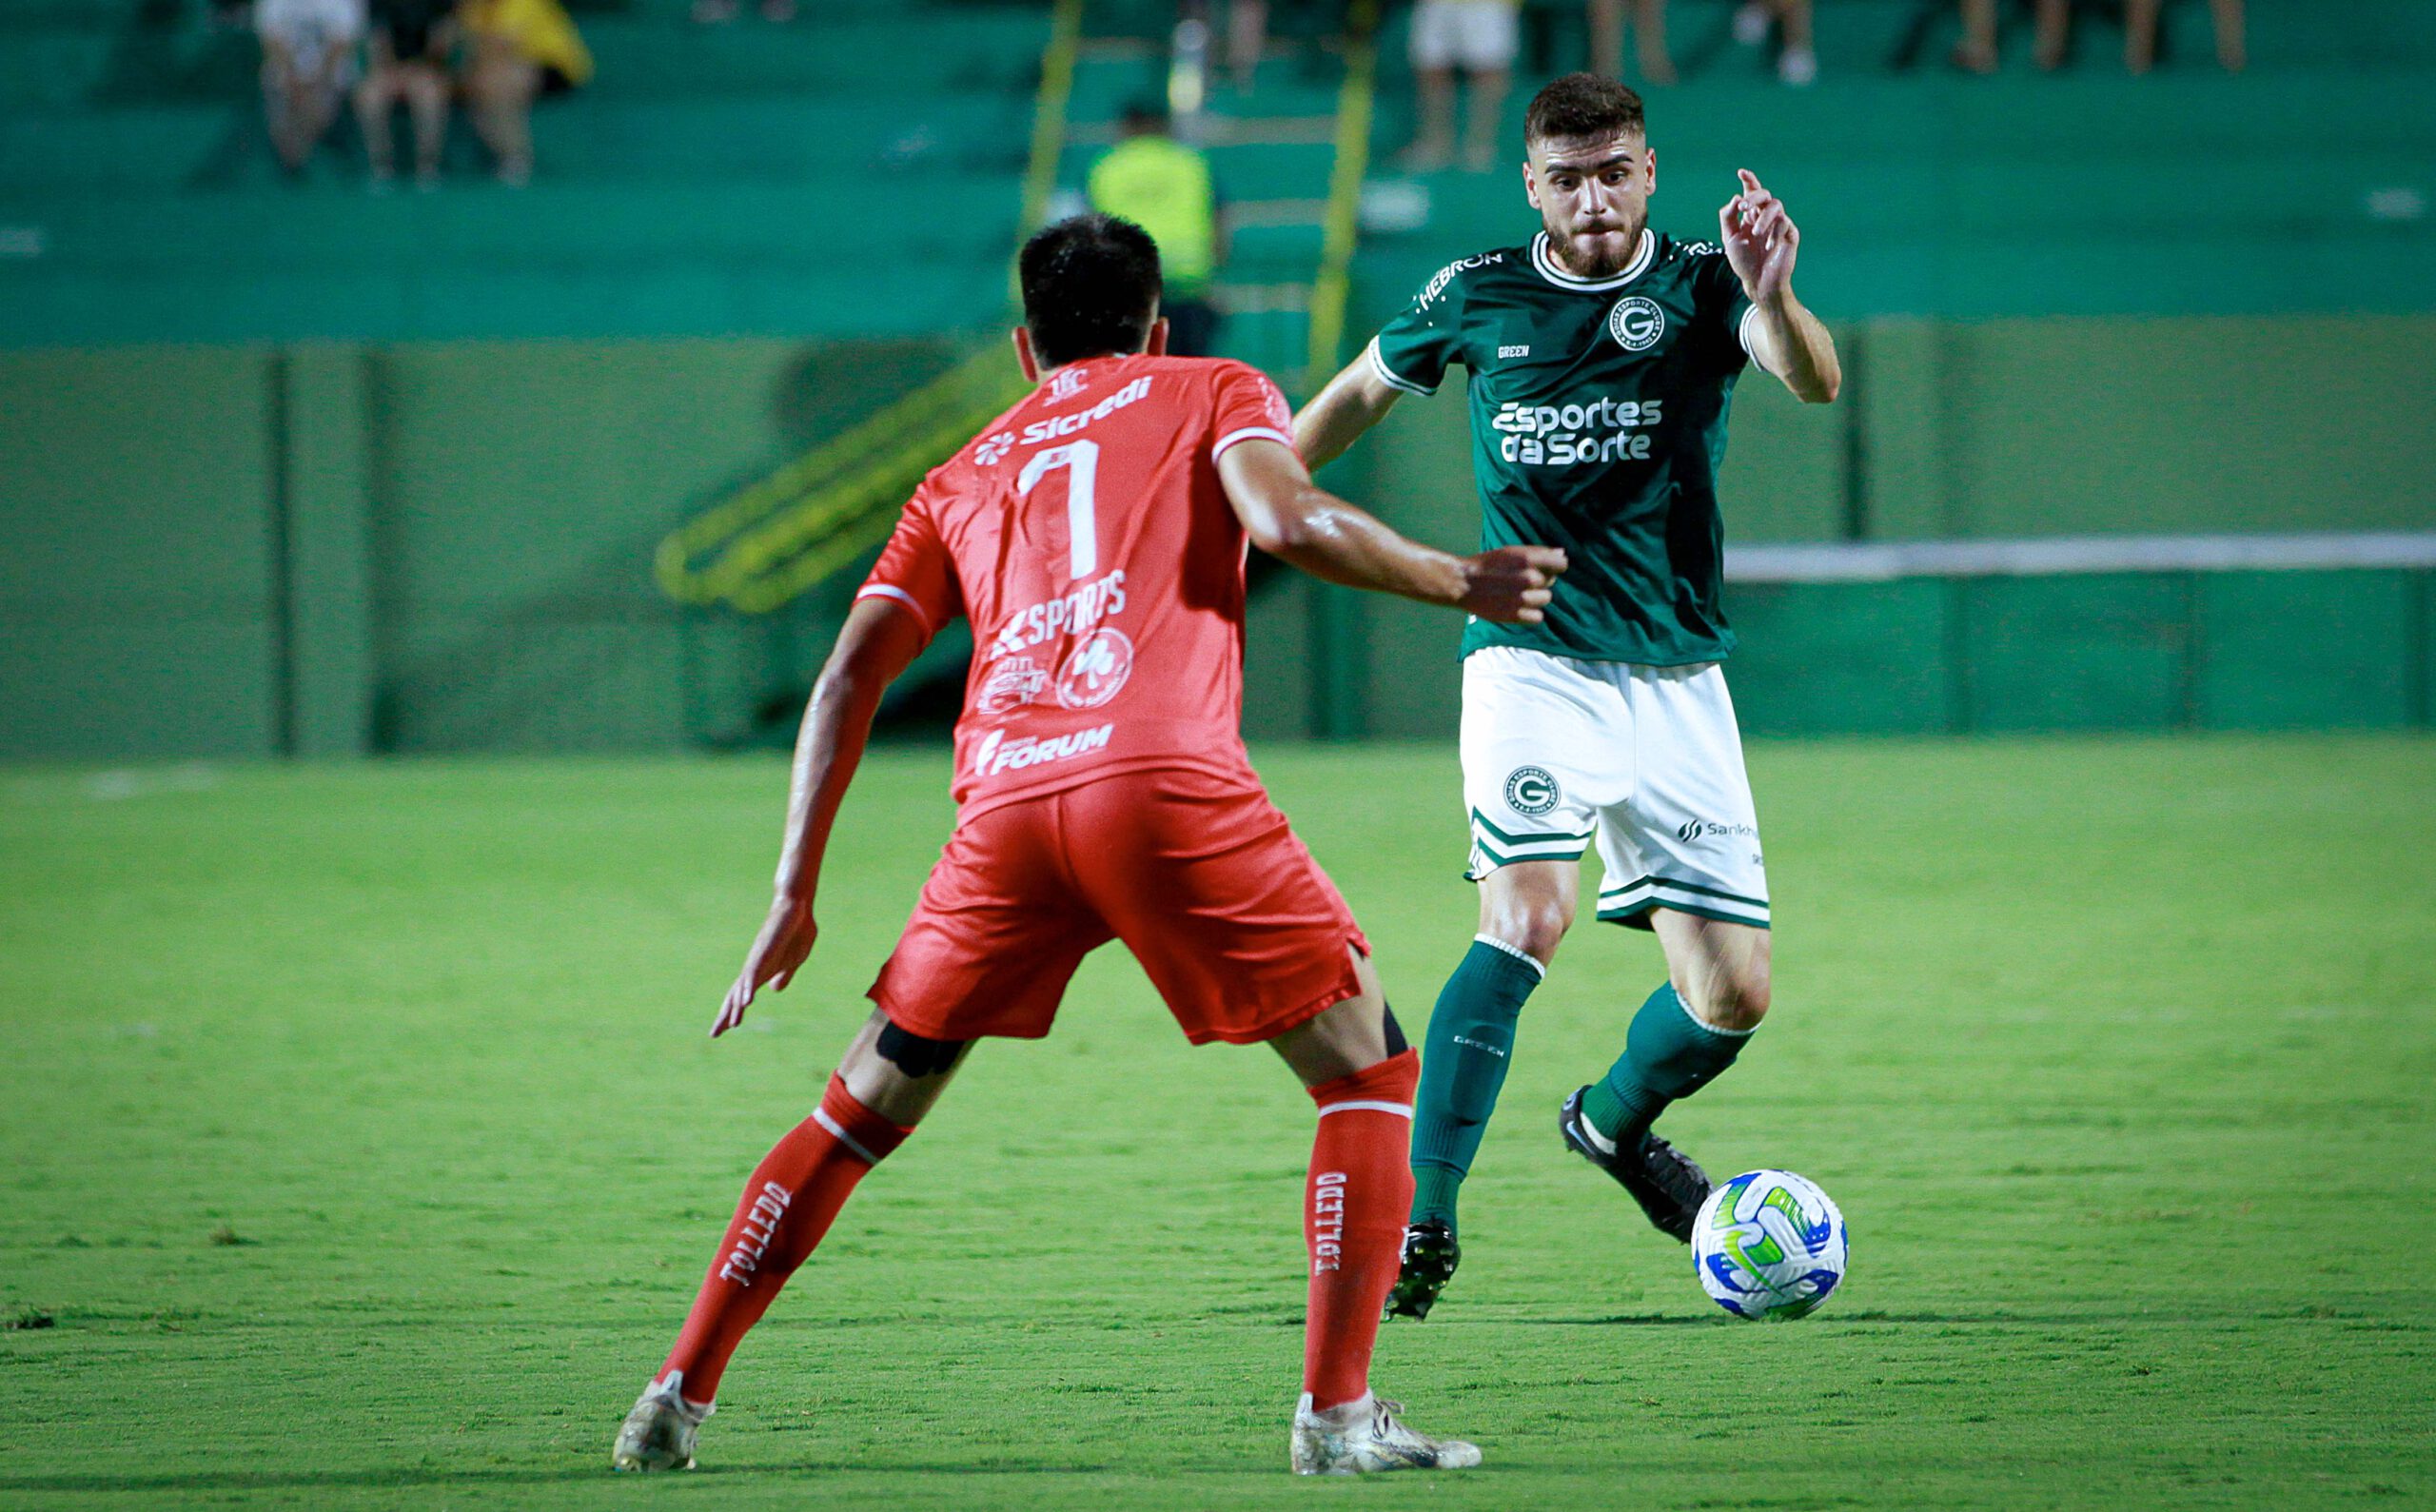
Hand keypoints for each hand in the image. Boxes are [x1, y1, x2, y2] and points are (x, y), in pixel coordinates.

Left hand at [712, 894, 816, 1037]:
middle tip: (714, 1034)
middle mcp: (754, 967)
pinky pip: (754, 973)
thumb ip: (784, 975)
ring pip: (743, 987)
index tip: (724, 1030)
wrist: (796, 906)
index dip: (732, 1012)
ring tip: (731, 1025)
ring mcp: (757, 959)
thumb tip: (774, 989)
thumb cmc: (796, 930)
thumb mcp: (794, 960)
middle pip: (735, 994)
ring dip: (737, 1006)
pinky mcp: (764, 951)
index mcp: (762, 971)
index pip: (742, 995)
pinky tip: (747, 1002)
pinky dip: (749, 988)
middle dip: (726, 1014)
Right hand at [1459, 545, 1567, 622]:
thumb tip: (1562, 554)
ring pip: (1546, 599)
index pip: (1561, 564)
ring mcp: (1523, 598)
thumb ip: (1538, 553)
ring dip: (1535, 598)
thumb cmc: (1488, 565)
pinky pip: (1538, 617)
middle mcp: (1528, 578)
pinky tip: (1517, 607)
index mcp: (1528, 559)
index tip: (1544, 569)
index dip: (1554, 567)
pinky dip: (1530, 614)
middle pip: (1551, 582)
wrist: (1464, 583)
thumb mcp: (1512, 552)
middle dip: (1539, 581)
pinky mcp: (1516, 615)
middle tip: (1518, 580)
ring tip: (1517, 594)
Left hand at [1720, 169, 1798, 303]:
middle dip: (1753, 196)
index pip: (1752, 193)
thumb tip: (1736, 197)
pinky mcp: (1790, 234)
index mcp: (1751, 215)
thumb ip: (1728, 217)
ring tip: (1755, 232)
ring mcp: (1779, 224)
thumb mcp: (1729, 238)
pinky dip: (1774, 233)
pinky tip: (1768, 246)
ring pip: (1776, 206)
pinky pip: (1785, 224)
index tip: (1741, 172)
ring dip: (1763, 216)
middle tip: (1742, 206)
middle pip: (1764, 195)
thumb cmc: (1743, 260)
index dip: (1749, 180)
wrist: (1758, 282)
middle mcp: (1765, 216)